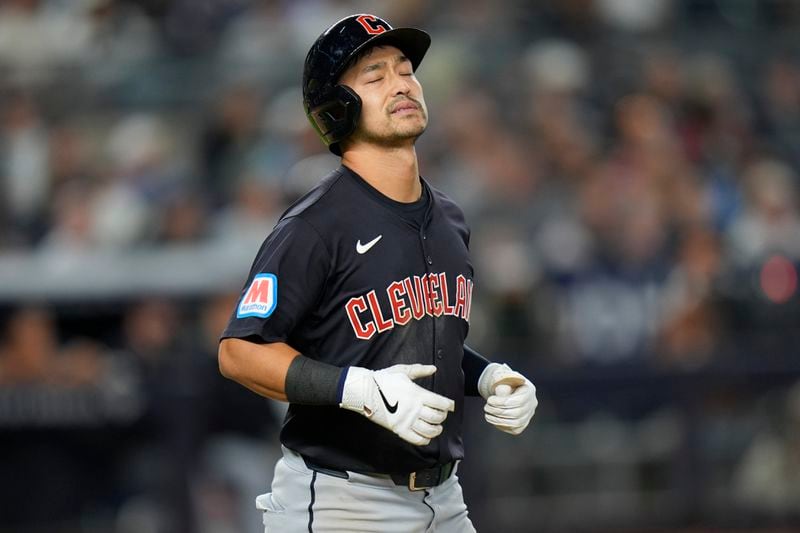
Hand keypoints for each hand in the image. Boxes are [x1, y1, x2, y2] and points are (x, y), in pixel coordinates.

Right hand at [340, 364, 454, 445]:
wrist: (364, 391)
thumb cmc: (383, 379)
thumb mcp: (402, 370)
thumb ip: (419, 370)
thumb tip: (433, 369)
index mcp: (417, 394)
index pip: (441, 403)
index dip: (449, 405)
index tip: (450, 405)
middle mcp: (414, 409)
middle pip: (437, 417)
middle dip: (442, 416)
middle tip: (442, 414)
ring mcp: (406, 420)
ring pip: (429, 430)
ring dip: (437, 429)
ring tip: (437, 426)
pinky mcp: (398, 429)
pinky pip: (417, 440)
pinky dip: (425, 439)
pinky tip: (426, 435)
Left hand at [478, 363, 536, 434]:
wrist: (505, 388)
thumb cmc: (503, 381)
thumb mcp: (502, 376)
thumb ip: (501, 380)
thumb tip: (501, 390)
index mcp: (529, 390)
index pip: (518, 401)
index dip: (501, 403)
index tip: (489, 400)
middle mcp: (532, 403)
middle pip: (516, 413)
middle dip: (498, 411)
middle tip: (486, 407)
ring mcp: (529, 414)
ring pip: (516, 423)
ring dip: (498, 420)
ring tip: (487, 415)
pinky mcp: (523, 423)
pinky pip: (515, 429)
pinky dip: (502, 426)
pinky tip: (493, 419)